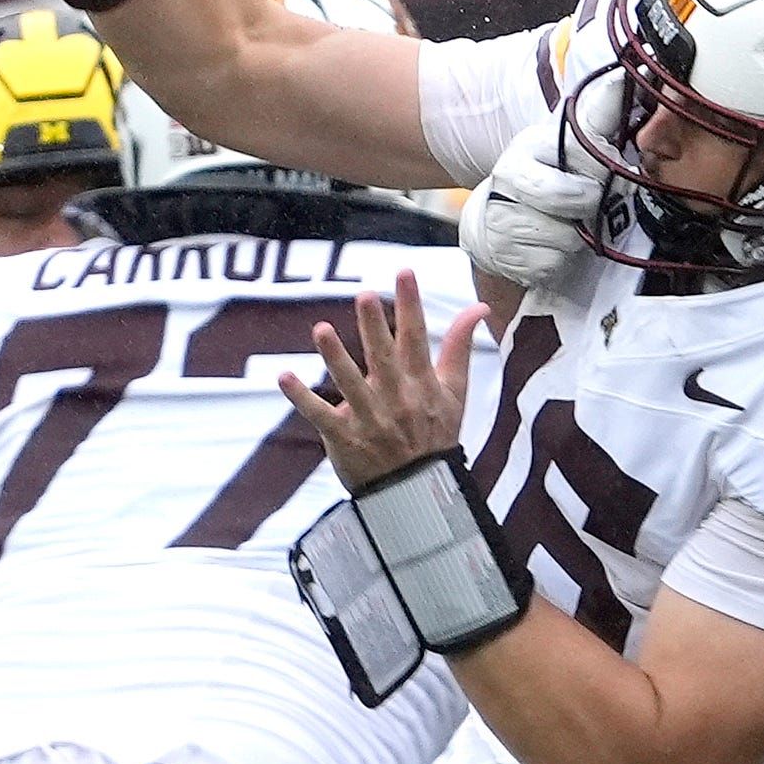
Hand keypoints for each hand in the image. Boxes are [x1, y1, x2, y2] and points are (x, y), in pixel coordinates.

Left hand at [280, 271, 487, 491]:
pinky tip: (284, 377)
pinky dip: (302, 398)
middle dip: (375, 326)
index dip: (410, 305)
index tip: (404, 273)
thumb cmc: (435, 433)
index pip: (416, 338)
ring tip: (321, 329)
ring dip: (335, 356)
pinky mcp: (344, 437)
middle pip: (383, 357)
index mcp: (421, 383)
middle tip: (365, 295)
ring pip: (350, 383)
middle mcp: (395, 398)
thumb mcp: (455, 391)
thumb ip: (460, 346)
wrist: (418, 489)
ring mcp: (369, 418)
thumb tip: (479, 307)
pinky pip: (320, 415)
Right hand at [460, 78, 622, 287]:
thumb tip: (635, 71)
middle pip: (576, 200)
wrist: (495, 220)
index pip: (581, 152)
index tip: (607, 178)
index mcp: (531, 146)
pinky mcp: (501, 253)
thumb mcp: (569, 144)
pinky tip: (548, 248)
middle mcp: (509, 177)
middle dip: (590, 208)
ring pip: (565, 237)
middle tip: (587, 206)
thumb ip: (600, 116)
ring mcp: (501, 217)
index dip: (602, 171)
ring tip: (565, 226)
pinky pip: (548, 265)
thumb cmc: (548, 178)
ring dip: (574, 239)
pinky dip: (556, 263)